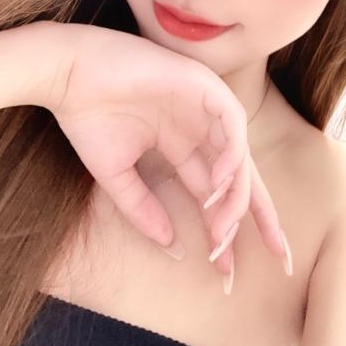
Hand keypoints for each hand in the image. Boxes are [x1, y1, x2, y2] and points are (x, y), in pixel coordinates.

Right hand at [43, 21, 286, 277]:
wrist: (67, 74)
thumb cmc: (88, 117)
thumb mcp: (116, 175)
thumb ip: (143, 208)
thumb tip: (171, 247)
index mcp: (180, 144)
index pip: (213, 191)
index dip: (223, 228)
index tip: (227, 271)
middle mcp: (198, 127)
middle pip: (240, 176)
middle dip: (259, 215)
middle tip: (278, 255)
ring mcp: (202, 105)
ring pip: (239, 154)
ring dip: (236, 194)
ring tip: (222, 229)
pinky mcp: (202, 84)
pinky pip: (232, 122)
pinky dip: (232, 153)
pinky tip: (219, 185)